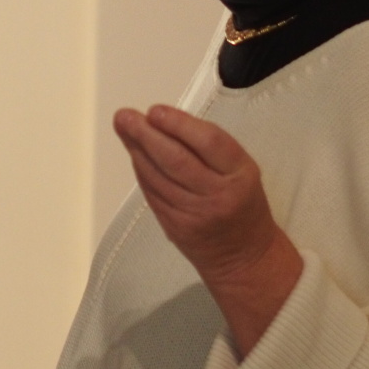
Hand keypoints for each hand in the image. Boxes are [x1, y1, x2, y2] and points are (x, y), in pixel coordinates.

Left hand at [114, 105, 302, 354]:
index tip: (155, 110)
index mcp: (240, 174)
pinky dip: (141, 171)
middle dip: (146, 135)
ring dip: (137, 150)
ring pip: (158, 177)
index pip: (208, 142)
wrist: (244, 258)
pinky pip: (152, 193)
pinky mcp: (174, 227)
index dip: (179, 124)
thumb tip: (164, 120)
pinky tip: (134, 154)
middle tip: (125, 116)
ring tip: (124, 127)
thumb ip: (209, 147)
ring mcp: (194, 214)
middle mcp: (217, 195)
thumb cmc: (244, 203)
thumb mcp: (241, 170)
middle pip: (176, 159)